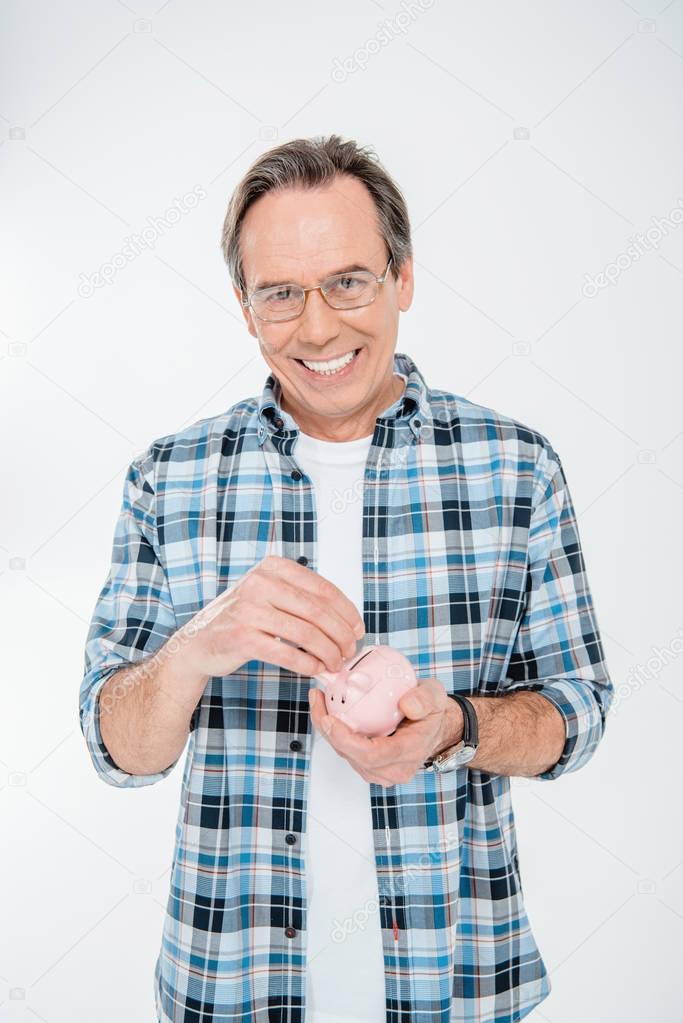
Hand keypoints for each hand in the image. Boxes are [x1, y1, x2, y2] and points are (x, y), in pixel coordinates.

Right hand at [178, 555, 364, 678]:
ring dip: (328, 653)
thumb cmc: (241, 620)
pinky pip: (287, 653)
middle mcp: (260, 583)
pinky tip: (316, 670)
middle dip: (341, 635)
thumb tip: (346, 622)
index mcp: (272, 568)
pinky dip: (308, 664)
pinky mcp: (242, 637)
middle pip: (317, 611)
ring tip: (336, 664)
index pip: (322, 588)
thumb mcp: (269, 595)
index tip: (357, 629)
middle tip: (349, 651)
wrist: (199, 643)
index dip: (346, 611)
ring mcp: (249, 610)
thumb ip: (301, 600)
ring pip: (306, 633)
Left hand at [308, 677, 463, 786]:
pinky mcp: (370, 766)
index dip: (346, 740)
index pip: (372, 755)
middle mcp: (392, 769)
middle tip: (317, 700)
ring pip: (345, 754)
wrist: (434, 726)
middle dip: (328, 730)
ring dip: (327, 730)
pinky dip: (334, 732)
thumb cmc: (432, 712)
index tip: (330, 718)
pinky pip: (346, 751)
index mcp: (408, 754)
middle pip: (351, 755)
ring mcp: (380, 771)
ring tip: (318, 700)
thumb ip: (424, 698)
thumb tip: (406, 704)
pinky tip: (327, 710)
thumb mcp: (435, 696)